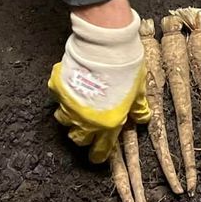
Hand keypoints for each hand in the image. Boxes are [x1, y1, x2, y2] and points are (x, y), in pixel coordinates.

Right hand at [48, 7, 150, 163]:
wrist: (105, 46)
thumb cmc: (126, 68)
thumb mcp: (138, 89)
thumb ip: (138, 106)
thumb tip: (142, 117)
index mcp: (108, 124)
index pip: (100, 150)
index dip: (99, 155)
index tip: (97, 155)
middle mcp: (86, 120)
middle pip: (78, 139)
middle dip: (83, 135)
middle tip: (89, 125)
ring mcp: (70, 105)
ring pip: (64, 120)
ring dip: (71, 116)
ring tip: (78, 105)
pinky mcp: (59, 89)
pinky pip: (57, 97)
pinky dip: (62, 94)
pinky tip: (70, 86)